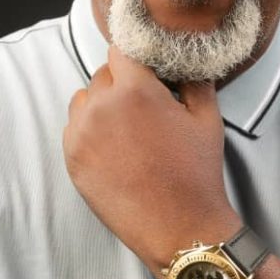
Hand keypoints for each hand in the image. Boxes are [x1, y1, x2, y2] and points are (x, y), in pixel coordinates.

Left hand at [63, 46, 242, 275]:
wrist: (180, 228)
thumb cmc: (196, 174)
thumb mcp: (207, 118)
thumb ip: (194, 80)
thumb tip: (184, 63)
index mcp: (135, 91)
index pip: (121, 50)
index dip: (135, 57)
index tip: (145, 67)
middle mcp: (101, 107)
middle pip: (103, 74)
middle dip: (122, 83)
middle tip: (145, 106)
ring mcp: (81, 135)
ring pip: (83, 99)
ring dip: (101, 104)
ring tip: (128, 128)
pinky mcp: (71, 159)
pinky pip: (73, 128)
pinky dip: (90, 130)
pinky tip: (115, 149)